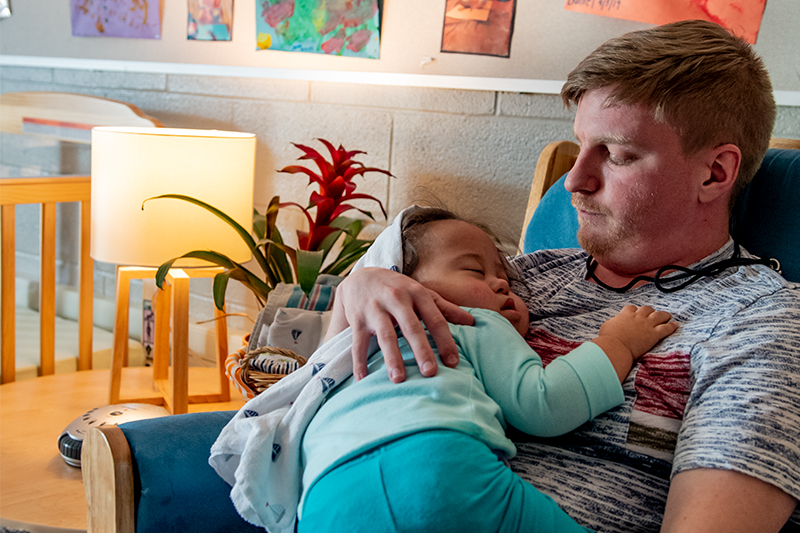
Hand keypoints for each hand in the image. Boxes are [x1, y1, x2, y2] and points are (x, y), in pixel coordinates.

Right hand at [327, 268, 473, 381]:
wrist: (361, 277)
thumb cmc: (398, 289)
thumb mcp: (422, 293)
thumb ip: (445, 308)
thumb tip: (473, 322)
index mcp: (417, 294)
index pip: (436, 319)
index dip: (445, 341)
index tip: (453, 362)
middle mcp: (397, 299)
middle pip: (411, 327)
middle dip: (421, 350)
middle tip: (430, 373)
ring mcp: (375, 309)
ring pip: (385, 336)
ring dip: (392, 358)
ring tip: (398, 380)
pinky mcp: (357, 319)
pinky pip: (358, 343)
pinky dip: (359, 361)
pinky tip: (363, 379)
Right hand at [599, 305, 677, 359]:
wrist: (616, 347)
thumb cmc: (608, 339)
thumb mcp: (606, 327)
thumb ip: (612, 323)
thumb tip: (613, 324)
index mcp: (625, 315)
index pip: (631, 308)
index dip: (634, 310)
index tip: (635, 313)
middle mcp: (637, 317)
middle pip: (647, 309)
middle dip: (650, 311)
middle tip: (653, 314)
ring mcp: (647, 325)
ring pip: (659, 315)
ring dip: (664, 315)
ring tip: (667, 316)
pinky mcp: (654, 334)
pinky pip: (666, 328)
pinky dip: (671, 326)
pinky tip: (675, 325)